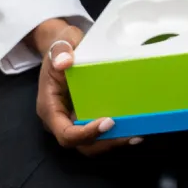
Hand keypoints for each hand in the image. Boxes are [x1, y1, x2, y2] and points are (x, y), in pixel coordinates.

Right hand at [28, 19, 134, 155]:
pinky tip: (136, 128)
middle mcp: (61, 119)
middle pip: (80, 144)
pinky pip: (99, 133)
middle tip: (130, 136)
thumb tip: (64, 62)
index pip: (65, 133)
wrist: (65, 48)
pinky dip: (115, 133)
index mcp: (50, 107)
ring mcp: (74, 120)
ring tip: (137, 135)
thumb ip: (60, 50)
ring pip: (91, 143)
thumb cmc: (62, 47)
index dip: (85, 134)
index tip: (108, 122)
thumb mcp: (60, 43)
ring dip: (113, 142)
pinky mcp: (87, 117)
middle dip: (105, 143)